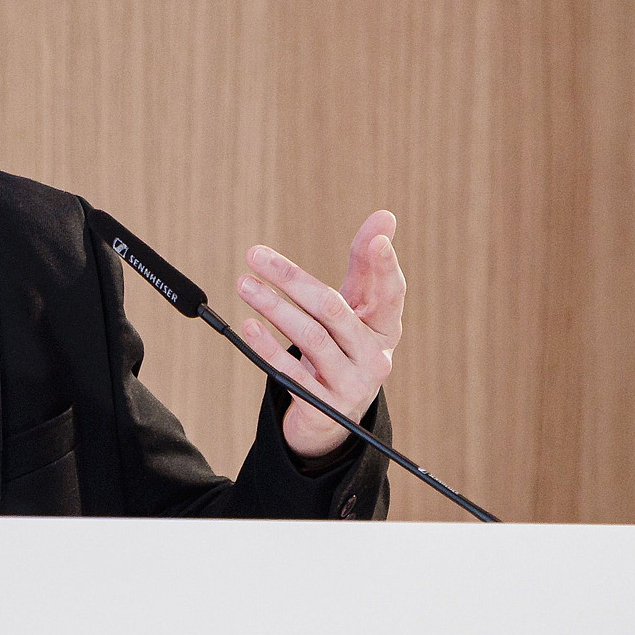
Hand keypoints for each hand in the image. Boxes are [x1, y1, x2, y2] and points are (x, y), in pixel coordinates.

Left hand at [235, 210, 404, 460]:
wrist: (333, 417)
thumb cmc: (344, 346)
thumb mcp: (356, 309)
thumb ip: (365, 265)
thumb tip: (385, 216)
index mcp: (387, 328)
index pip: (390, 292)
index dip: (384, 266)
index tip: (376, 238)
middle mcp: (375, 356)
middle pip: (333, 309)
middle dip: (291, 278)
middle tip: (255, 255)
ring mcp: (351, 385)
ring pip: (311, 338)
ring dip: (273, 307)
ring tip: (244, 285)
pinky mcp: (323, 407)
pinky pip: (292, 373)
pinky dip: (267, 348)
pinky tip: (248, 326)